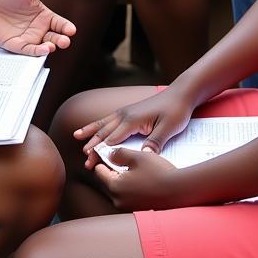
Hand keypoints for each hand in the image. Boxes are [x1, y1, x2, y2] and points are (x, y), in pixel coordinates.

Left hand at [0, 0, 75, 55]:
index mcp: (42, 15)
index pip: (59, 23)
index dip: (66, 28)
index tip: (71, 30)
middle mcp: (36, 28)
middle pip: (54, 37)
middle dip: (61, 40)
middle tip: (65, 41)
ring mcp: (26, 37)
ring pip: (42, 46)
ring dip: (50, 47)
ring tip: (53, 45)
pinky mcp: (14, 45)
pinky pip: (28, 51)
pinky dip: (36, 52)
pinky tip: (43, 50)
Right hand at [74, 88, 193, 161]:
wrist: (181, 94)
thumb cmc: (176, 110)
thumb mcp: (168, 128)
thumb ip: (155, 142)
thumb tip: (144, 156)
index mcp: (132, 120)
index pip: (112, 139)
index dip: (101, 152)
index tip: (92, 163)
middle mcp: (125, 114)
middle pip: (105, 133)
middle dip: (93, 146)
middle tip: (85, 161)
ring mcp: (126, 111)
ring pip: (104, 123)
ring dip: (91, 132)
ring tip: (76, 136)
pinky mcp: (129, 111)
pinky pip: (110, 119)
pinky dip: (99, 124)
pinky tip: (93, 127)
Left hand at [93, 146, 182, 210]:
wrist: (180, 192)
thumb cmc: (158, 173)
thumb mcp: (137, 157)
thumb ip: (119, 154)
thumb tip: (109, 155)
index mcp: (114, 186)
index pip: (98, 171)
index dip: (102, 159)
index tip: (109, 153)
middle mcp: (118, 200)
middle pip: (107, 181)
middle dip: (112, 170)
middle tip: (124, 160)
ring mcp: (128, 207)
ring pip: (118, 189)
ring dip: (123, 179)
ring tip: (136, 169)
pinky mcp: (138, 210)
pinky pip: (128, 196)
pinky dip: (131, 188)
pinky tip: (143, 180)